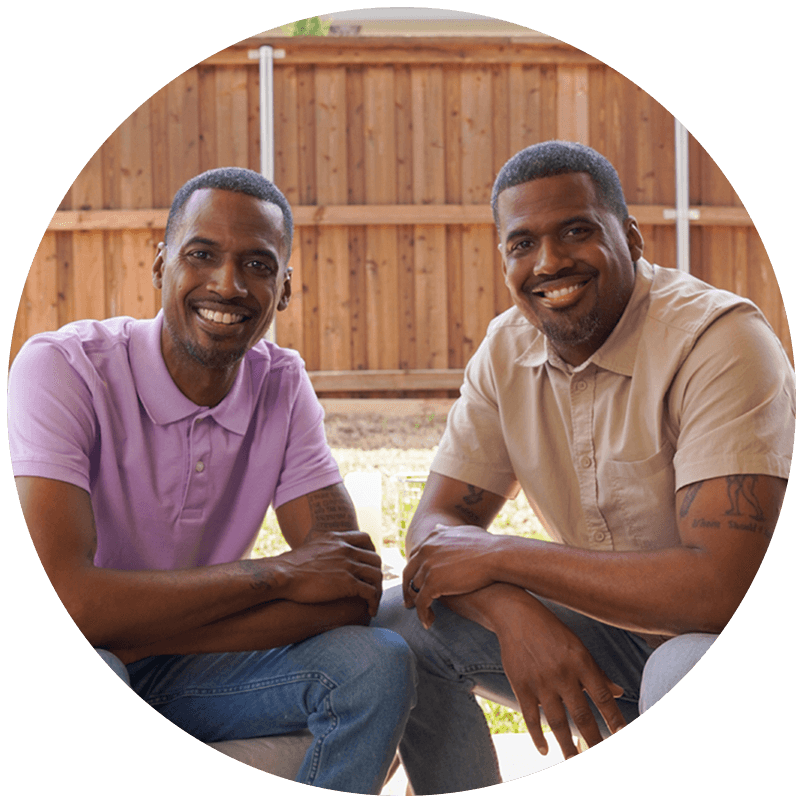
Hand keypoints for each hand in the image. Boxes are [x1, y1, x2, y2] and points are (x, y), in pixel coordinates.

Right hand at [272, 529, 382, 614]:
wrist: (282, 575)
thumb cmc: (289, 568)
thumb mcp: (308, 548)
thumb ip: (321, 549)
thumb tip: (320, 556)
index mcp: (337, 539)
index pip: (365, 539)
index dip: (371, 551)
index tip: (368, 564)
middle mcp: (346, 549)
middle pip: (375, 559)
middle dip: (377, 574)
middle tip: (374, 587)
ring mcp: (349, 565)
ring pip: (376, 576)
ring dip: (378, 590)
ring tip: (373, 603)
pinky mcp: (348, 583)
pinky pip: (371, 592)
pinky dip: (374, 602)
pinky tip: (370, 611)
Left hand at [403, 524, 505, 626]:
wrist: (498, 556)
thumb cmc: (488, 546)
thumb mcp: (464, 532)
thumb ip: (448, 531)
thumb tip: (438, 527)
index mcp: (432, 538)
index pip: (415, 556)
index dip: (415, 571)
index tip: (416, 582)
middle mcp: (426, 550)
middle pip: (409, 572)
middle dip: (407, 588)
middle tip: (408, 602)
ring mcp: (428, 566)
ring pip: (413, 589)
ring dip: (415, 603)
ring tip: (422, 614)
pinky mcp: (433, 583)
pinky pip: (422, 602)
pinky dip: (423, 614)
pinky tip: (428, 623)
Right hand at [493, 593, 626, 759]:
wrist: (516, 615)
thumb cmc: (551, 630)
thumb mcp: (577, 646)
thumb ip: (596, 671)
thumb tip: (619, 692)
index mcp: (580, 661)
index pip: (602, 696)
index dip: (614, 718)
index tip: (623, 736)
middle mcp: (562, 673)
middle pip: (582, 715)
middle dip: (594, 740)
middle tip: (601, 759)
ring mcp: (540, 681)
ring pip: (557, 721)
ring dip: (567, 745)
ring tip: (574, 762)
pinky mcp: (520, 684)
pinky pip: (530, 716)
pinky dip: (537, 736)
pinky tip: (544, 750)